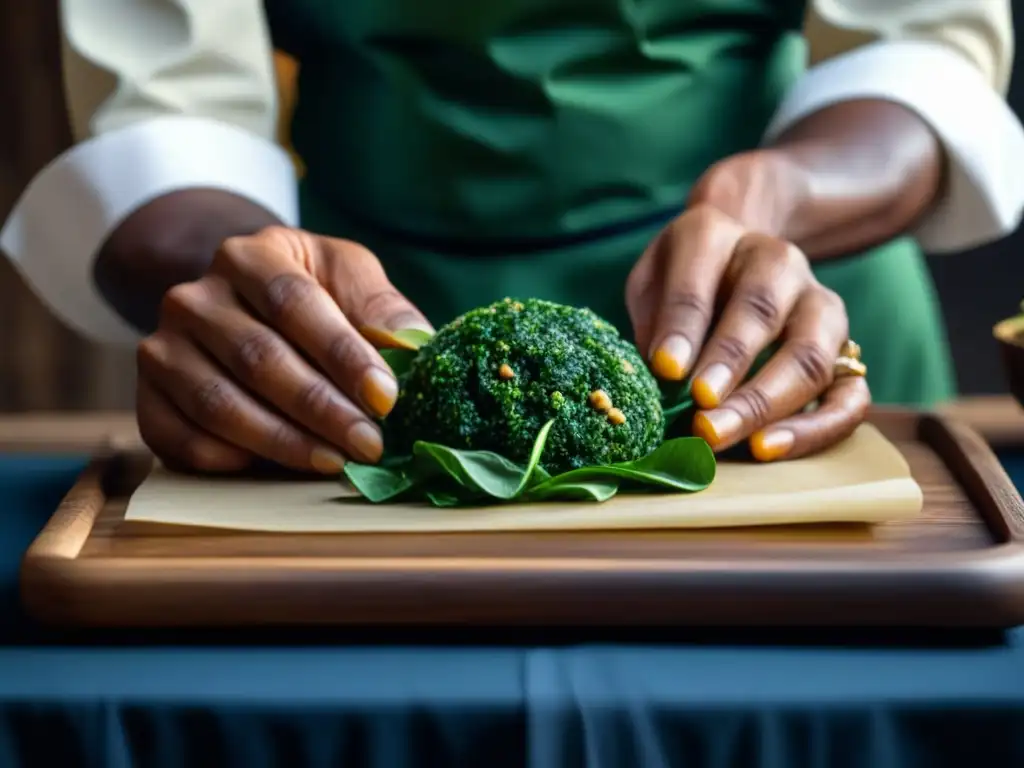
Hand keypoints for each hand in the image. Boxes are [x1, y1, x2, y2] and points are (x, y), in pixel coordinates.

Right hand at [136, 226, 431, 473]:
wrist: (240, 306)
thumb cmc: (311, 293)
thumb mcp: (349, 279)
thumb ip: (381, 308)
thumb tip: (413, 345)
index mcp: (247, 256)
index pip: (293, 303)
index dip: (341, 354)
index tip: (385, 397)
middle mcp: (193, 298)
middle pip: (257, 358)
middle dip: (321, 409)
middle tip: (369, 444)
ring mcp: (162, 349)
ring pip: (218, 404)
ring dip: (282, 442)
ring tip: (335, 461)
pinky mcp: (148, 398)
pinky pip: (179, 437)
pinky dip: (228, 460)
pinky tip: (275, 470)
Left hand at [626, 153, 869, 460]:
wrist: (734, 260)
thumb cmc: (681, 284)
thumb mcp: (651, 285)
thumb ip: (656, 323)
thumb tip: (662, 379)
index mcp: (714, 236)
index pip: (699, 281)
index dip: (684, 328)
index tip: (666, 370)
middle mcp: (777, 263)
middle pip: (762, 314)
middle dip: (730, 369)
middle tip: (699, 417)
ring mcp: (819, 306)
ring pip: (810, 357)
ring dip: (765, 405)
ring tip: (721, 438)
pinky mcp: (844, 353)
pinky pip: (848, 396)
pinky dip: (813, 428)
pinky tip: (768, 448)